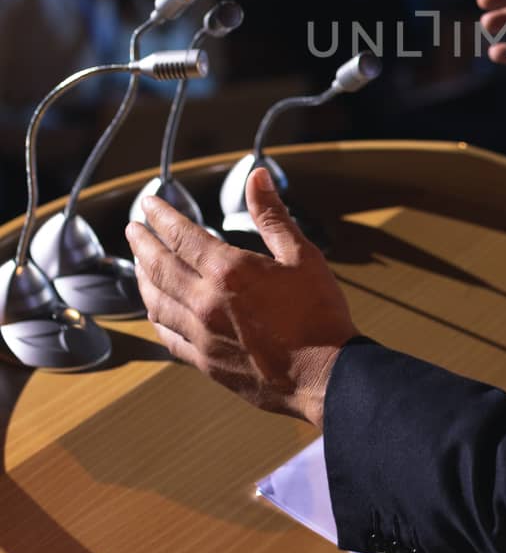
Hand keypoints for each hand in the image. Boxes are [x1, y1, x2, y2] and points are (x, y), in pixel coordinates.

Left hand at [126, 168, 357, 426]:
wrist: (326, 376)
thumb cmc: (319, 314)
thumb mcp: (302, 256)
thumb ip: (272, 215)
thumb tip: (256, 176)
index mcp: (229, 271)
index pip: (181, 235)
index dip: (162, 216)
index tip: (149, 203)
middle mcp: (206, 302)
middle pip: (159, 267)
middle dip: (143, 244)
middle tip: (133, 229)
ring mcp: (201, 335)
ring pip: (156, 302)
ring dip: (143, 278)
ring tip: (139, 263)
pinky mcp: (204, 361)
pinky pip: (167, 335)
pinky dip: (156, 317)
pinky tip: (155, 310)